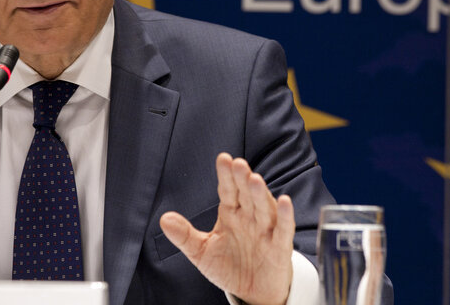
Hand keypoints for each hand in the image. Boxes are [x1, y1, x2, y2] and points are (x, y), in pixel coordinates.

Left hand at [159, 153, 294, 304]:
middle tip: (238, 164)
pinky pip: (283, 229)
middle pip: (246, 194)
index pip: (228, 190)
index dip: (226, 175)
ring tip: (255, 179)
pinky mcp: (280, 246)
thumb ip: (184, 235)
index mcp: (231, 213)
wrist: (253, 292)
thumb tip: (164, 219)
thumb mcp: (202, 251)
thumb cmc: (230, 266)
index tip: (223, 159)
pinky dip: (285, 216)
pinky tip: (284, 201)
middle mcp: (249, 217)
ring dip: (260, 193)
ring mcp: (265, 230)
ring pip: (264, 207)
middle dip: (242, 178)